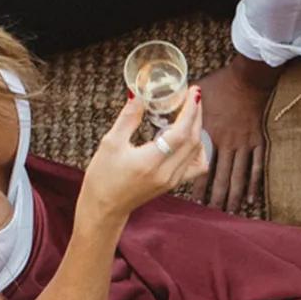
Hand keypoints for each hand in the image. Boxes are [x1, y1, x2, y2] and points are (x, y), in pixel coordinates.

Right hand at [81, 90, 210, 223]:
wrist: (105, 208)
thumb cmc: (103, 177)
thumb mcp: (110, 143)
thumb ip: (128, 118)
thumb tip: (139, 94)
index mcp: (150, 162)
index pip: (181, 133)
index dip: (190, 110)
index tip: (194, 92)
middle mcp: (166, 173)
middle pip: (194, 140)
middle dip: (196, 115)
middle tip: (193, 96)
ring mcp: (172, 181)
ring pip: (197, 151)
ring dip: (197, 129)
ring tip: (188, 113)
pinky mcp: (173, 184)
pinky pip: (195, 166)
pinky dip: (196, 149)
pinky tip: (187, 138)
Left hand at [193, 61, 273, 215]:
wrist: (249, 79)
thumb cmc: (220, 83)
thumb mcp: (190, 97)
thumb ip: (178, 105)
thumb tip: (147, 105)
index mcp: (206, 132)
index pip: (198, 164)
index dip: (195, 181)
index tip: (191, 198)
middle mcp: (224, 143)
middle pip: (218, 176)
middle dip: (213, 196)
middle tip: (208, 211)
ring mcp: (241, 144)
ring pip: (236, 176)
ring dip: (231, 195)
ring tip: (227, 210)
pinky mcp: (255, 142)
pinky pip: (254, 167)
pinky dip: (252, 185)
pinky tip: (248, 200)